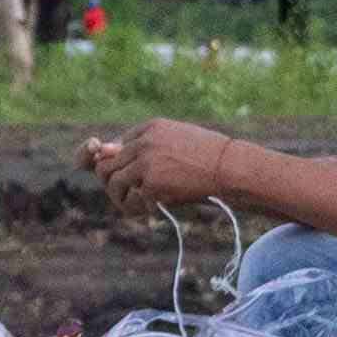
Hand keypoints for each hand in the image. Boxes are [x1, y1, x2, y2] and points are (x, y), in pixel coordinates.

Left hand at [80, 118, 239, 213]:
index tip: (133, 173)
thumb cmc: (210, 154)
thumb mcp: (180, 139)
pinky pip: (133, 197)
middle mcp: (144, 142)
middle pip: (109, 161)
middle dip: (113, 179)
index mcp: (151, 127)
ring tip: (135, 203)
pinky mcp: (151, 183)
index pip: (120, 143)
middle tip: (127, 192)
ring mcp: (145, 162)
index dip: (123, 161)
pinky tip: (152, 208)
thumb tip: (124, 157)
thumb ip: (153, 145)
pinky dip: (138, 206)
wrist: (228, 167)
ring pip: (114, 180)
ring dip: (120, 194)